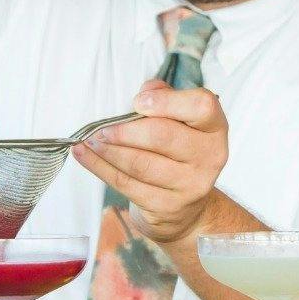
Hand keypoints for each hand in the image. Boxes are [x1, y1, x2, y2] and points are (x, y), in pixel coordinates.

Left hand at [72, 82, 228, 244]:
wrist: (188, 207)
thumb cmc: (179, 152)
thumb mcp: (181, 121)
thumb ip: (166, 98)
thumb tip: (146, 92)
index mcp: (214, 128)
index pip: (201, 107)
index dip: (167, 101)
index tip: (138, 102)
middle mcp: (209, 156)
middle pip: (162, 136)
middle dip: (125, 130)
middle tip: (102, 127)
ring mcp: (190, 185)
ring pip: (140, 164)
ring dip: (108, 150)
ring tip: (90, 139)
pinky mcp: (166, 206)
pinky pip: (126, 184)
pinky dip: (100, 167)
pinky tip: (84, 155)